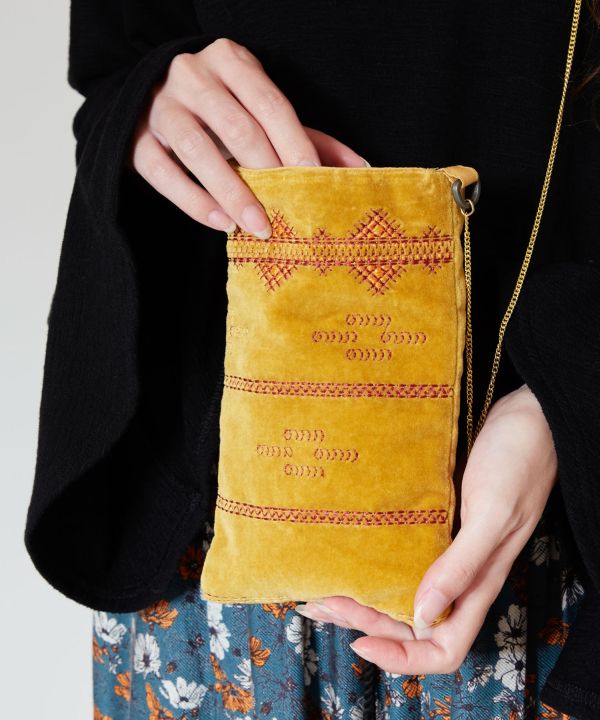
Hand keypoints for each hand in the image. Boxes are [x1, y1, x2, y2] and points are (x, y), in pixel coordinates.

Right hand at [127, 38, 367, 234]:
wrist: (152, 99)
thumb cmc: (223, 111)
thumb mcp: (263, 113)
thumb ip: (307, 136)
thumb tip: (358, 167)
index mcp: (230, 60)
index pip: (268, 102)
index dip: (292, 141)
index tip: (312, 177)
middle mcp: (191, 75)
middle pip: (235, 126)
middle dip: (265, 172)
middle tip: (288, 213)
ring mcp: (160, 106)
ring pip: (195, 148)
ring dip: (231, 192)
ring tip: (257, 227)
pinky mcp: (135, 139)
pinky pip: (163, 173)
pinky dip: (193, 201)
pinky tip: (220, 223)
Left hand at [294, 383, 557, 674]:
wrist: (529, 419)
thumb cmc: (518, 462)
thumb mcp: (492, 514)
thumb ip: (463, 565)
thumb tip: (423, 613)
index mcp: (478, 584)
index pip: (443, 647)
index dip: (404, 659)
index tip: (360, 644)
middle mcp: (461, 576)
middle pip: (410, 623)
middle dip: (365, 623)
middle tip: (319, 605)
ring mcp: (449, 550)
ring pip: (403, 592)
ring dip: (364, 597)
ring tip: (322, 589)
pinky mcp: (439, 523)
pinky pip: (402, 556)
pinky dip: (374, 562)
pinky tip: (350, 551)